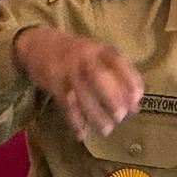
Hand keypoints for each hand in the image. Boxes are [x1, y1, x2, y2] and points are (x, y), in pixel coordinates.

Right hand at [14, 26, 142, 138]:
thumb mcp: (97, 56)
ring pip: (81, 93)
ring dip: (94, 114)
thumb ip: (117, 76)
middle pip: (98, 75)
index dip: (130, 79)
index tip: (137, 99)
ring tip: (106, 130)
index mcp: (100, 50)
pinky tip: (82, 133)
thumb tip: (135, 105)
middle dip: (111, 96)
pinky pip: (64, 103)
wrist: (38, 43)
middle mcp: (84, 57)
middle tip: (121, 116)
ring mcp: (67, 70)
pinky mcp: (52, 82)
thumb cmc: (77, 54)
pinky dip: (74, 120)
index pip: (118, 61)